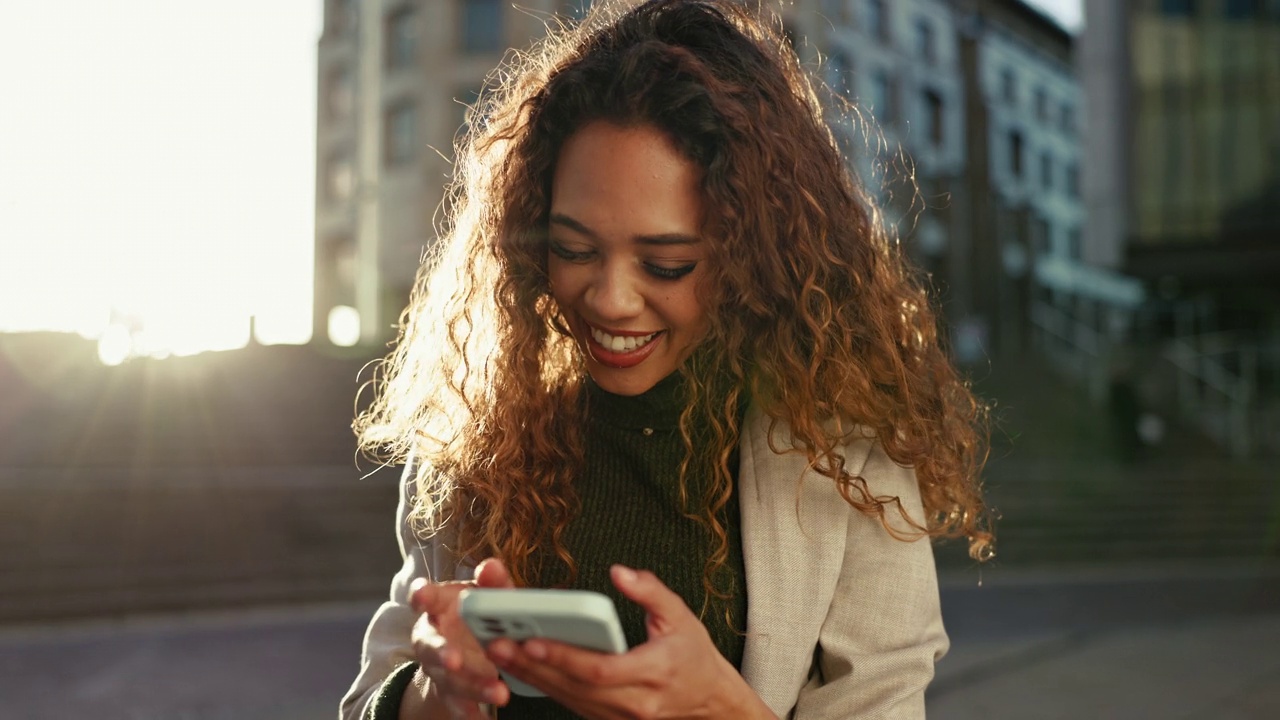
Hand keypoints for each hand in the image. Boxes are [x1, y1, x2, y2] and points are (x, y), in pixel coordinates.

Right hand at [403, 558, 513, 718]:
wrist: (469, 650)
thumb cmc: (478, 614)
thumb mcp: (488, 596)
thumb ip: (493, 583)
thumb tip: (492, 565)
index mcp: (438, 606)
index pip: (423, 597)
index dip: (421, 595)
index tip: (422, 595)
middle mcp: (431, 637)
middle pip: (430, 645)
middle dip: (441, 652)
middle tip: (455, 659)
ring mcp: (438, 668)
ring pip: (449, 679)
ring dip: (471, 686)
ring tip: (499, 693)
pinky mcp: (449, 693)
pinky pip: (457, 705)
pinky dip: (471, 713)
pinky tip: (485, 718)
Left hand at [485, 565, 776, 719]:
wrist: (710, 703)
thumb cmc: (693, 656)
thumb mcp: (681, 617)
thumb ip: (651, 592)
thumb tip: (619, 572)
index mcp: (653, 672)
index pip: (599, 669)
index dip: (563, 657)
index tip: (532, 641)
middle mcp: (634, 702)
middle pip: (574, 687)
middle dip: (533, 667)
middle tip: (498, 644)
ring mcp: (620, 717)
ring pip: (569, 699)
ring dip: (532, 678)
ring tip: (499, 654)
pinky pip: (573, 704)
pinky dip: (547, 687)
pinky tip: (522, 669)